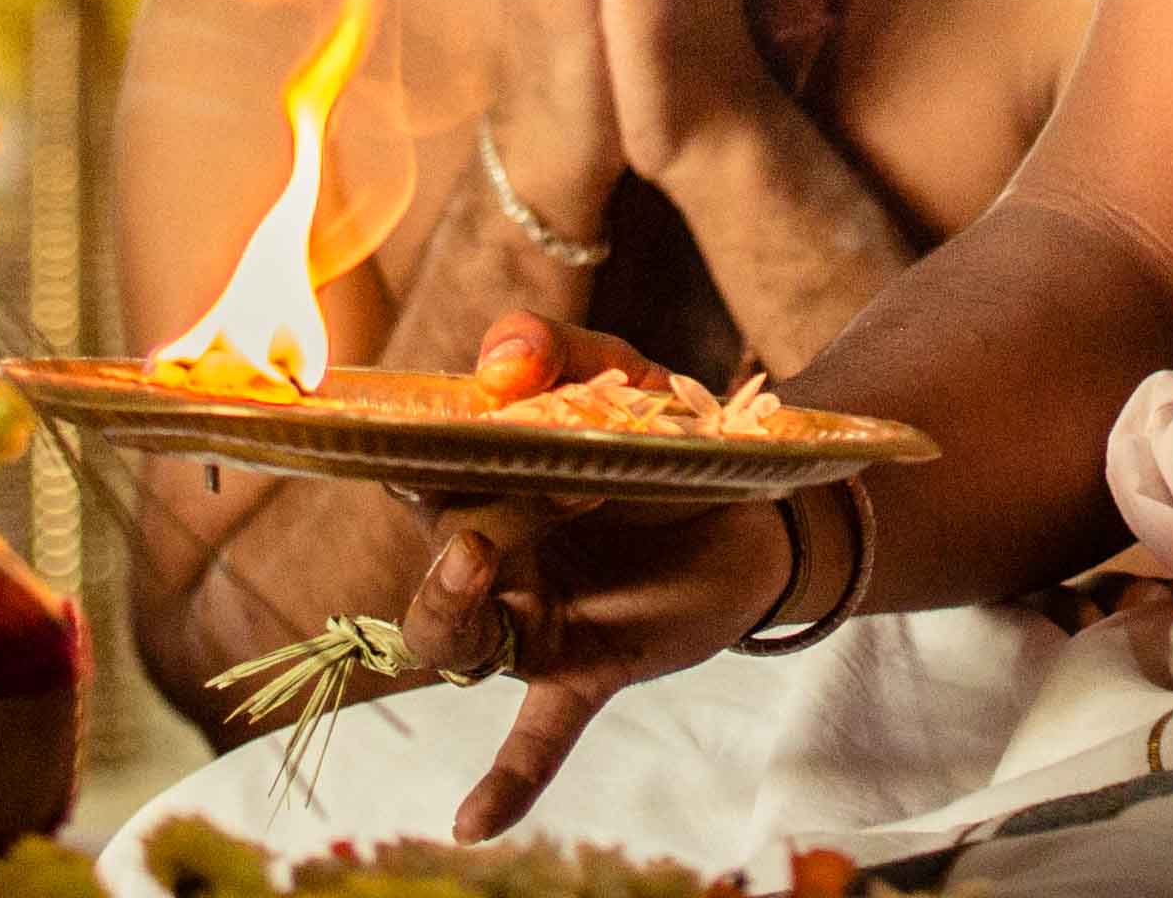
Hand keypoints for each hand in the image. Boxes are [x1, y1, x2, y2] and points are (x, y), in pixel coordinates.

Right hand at [399, 318, 799, 841]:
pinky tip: (474, 822)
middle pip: (433, 551)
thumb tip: (500, 360)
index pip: (415, 467)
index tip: (415, 434)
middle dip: (463, 526)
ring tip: (475, 570)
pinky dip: (506, 779)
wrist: (763, 506)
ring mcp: (531, 619)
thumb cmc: (667, 437)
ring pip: (451, 639)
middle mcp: (489, 553)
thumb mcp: (625, 373)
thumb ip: (559, 350)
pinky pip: (534, 735)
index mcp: (484, 479)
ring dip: (449, 612)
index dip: (409, 450)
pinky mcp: (584, 669)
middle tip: (521, 506)